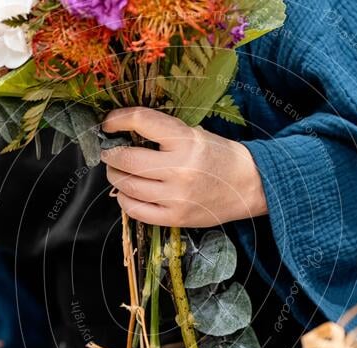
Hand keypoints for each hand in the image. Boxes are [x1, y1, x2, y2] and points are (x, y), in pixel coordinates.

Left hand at [101, 107, 267, 226]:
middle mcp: (180, 169)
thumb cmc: (218, 156)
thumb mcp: (194, 134)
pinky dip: (125, 200)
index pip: (142, 122)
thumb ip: (162, 134)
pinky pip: (136, 211)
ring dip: (115, 176)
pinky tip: (128, 193)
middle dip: (110, 154)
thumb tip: (122, 134)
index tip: (108, 122)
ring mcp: (177, 197)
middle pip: (127, 159)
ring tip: (118, 171)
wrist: (248, 184)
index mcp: (186, 141)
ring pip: (127, 186)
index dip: (118, 120)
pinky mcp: (176, 217)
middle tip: (109, 152)